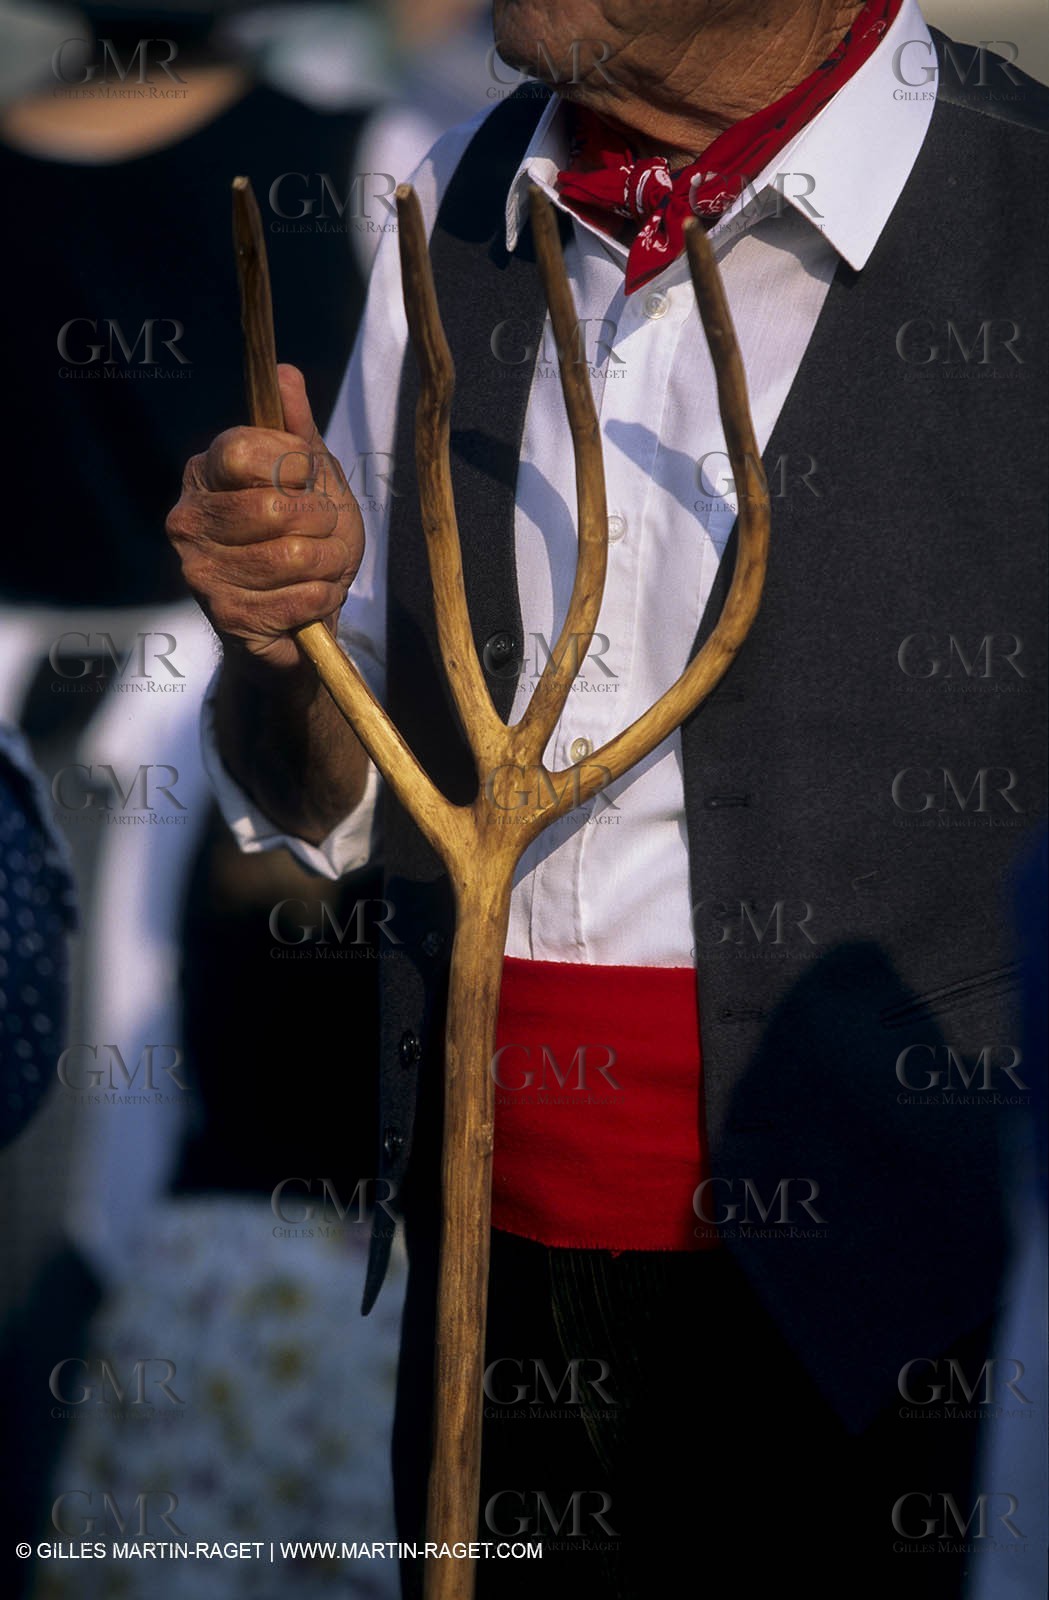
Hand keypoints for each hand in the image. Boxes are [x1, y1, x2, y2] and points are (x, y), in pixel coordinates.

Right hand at [166, 364, 363, 671]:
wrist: (295, 624)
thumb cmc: (301, 542)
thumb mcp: (309, 480)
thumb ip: (296, 430)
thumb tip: (284, 374)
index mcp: (204, 476)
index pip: (243, 448)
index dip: (292, 463)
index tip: (307, 480)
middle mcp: (188, 520)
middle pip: (272, 506)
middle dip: (321, 521)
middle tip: (325, 532)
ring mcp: (200, 571)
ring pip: (291, 555)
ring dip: (329, 562)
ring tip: (325, 567)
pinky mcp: (225, 616)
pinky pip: (299, 597)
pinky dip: (324, 597)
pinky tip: (315, 597)